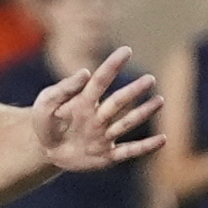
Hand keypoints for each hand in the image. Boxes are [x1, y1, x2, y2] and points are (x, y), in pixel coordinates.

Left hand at [33, 47, 163, 174]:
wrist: (45, 150)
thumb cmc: (46, 122)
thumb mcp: (45, 104)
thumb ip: (62, 89)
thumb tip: (85, 72)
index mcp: (84, 101)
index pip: (100, 81)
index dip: (111, 67)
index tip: (125, 51)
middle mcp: (99, 117)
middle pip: (118, 102)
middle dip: (133, 91)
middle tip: (149, 79)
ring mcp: (104, 136)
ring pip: (125, 123)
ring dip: (142, 113)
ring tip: (159, 101)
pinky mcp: (106, 156)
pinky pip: (128, 151)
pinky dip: (145, 147)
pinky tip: (162, 140)